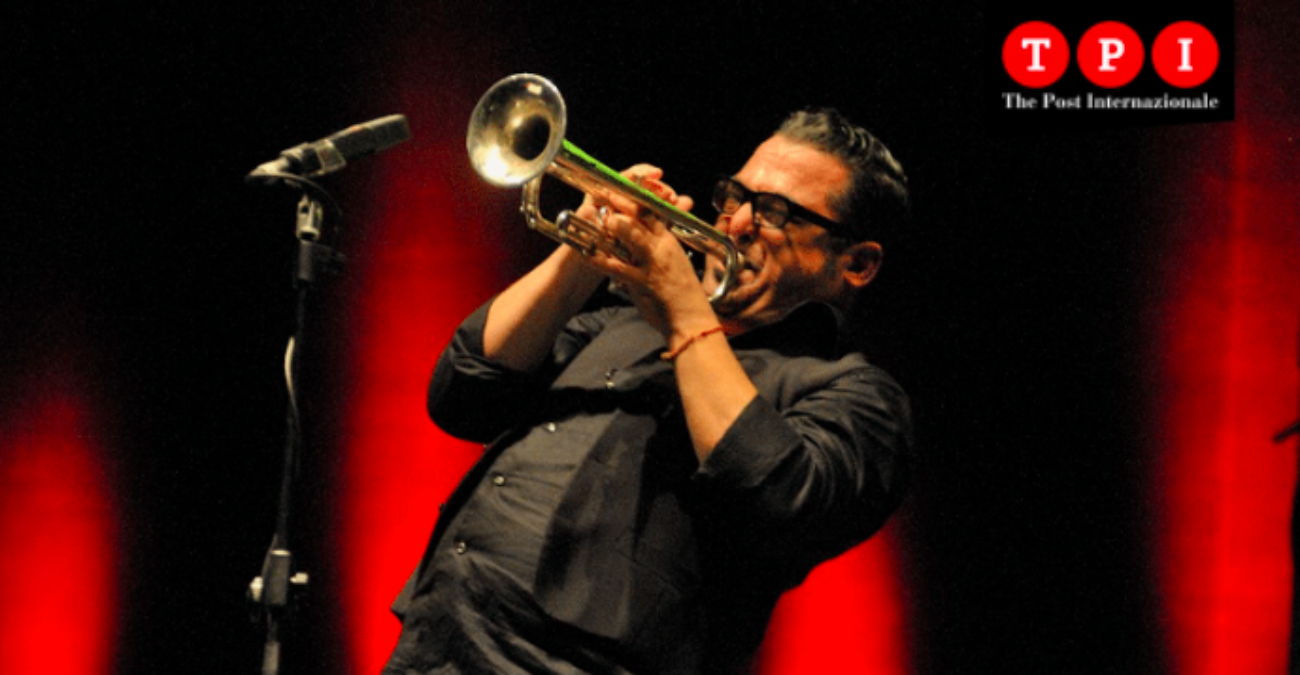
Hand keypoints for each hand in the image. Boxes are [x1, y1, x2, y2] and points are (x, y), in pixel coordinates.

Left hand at [576, 165, 718, 339]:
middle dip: (624, 205)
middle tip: (607, 196)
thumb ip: (652, 247)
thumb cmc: (681, 294)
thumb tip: (632, 237)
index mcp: (668, 242)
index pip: (652, 212)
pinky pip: (621, 270)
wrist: (691, 319)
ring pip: (635, 239)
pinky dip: (604, 262)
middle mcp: (662, 249)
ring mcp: (654, 265)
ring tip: (606, 218)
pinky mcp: (645, 283)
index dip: (635, 199)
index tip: (620, 192)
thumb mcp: (671, 263)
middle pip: (643, 219)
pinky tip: (590, 257)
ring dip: (619, 227)